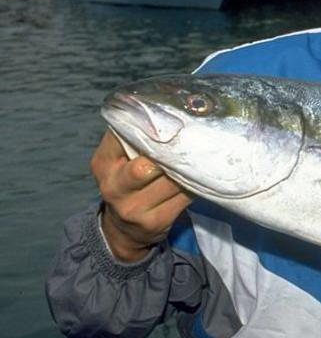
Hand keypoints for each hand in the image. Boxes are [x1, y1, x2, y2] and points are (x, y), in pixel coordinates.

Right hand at [92, 130, 191, 261]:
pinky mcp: (155, 222)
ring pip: (171, 181)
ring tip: (200, 155)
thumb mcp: (119, 158)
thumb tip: (170, 109)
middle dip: (171, 154)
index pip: (125, 137)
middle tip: (191, 141)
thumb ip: (135, 136)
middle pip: (146, 167)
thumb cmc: (128, 181)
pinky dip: (196, 184)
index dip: (151, 128)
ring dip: (189, 168)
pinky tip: (201, 175)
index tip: (173, 120)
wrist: (123, 229)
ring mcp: (133, 209)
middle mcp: (113, 187)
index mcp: (103, 163)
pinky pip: (184, 197)